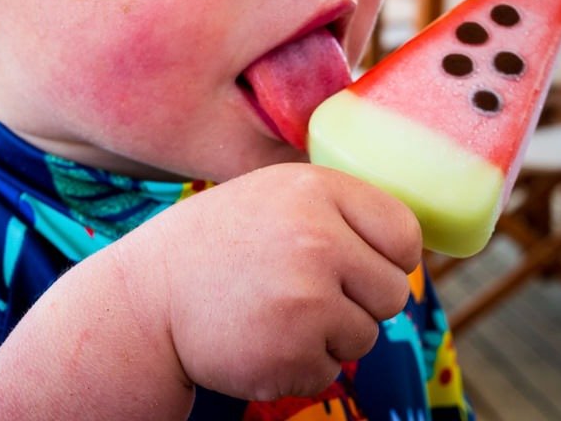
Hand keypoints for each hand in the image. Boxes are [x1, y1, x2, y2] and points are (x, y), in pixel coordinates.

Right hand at [112, 162, 421, 401]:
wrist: (148, 299)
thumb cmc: (218, 246)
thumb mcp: (275, 197)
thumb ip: (338, 211)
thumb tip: (412, 246)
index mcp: (317, 190)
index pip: (405, 235)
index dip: (388, 257)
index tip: (358, 262)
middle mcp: (317, 240)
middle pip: (394, 292)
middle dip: (359, 301)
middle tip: (304, 292)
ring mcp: (307, 300)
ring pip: (365, 336)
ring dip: (329, 335)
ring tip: (274, 311)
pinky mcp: (293, 353)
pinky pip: (331, 370)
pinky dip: (301, 365)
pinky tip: (260, 338)